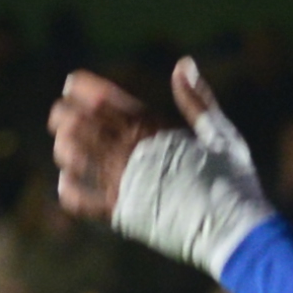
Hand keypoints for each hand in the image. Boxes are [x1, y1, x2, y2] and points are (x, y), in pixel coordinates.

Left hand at [51, 61, 261, 271]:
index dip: (83, 87)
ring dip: (65, 148)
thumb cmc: (233, 179)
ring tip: (63, 146)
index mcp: (153, 127)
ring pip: (75, 157)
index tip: (71, 83)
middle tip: (59, 115)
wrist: (233, 229)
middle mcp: (132, 150)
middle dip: (64, 115)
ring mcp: (123, 182)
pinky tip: (66, 182)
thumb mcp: (220, 132)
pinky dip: (69, 190)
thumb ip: (197, 99)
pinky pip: (82, 200)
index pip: (106, 97)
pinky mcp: (121, 213)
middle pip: (81, 124)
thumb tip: (183, 63)